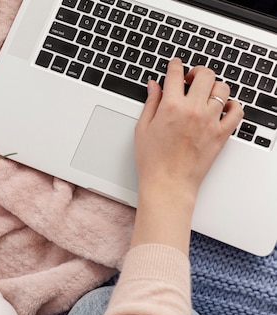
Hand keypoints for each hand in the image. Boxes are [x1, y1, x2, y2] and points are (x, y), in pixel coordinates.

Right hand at [131, 58, 242, 252]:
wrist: (168, 184)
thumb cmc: (153, 162)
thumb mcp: (142, 129)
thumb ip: (150, 103)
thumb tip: (154, 86)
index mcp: (170, 107)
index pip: (175, 74)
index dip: (174, 65)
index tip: (175, 65)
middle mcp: (193, 110)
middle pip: (205, 75)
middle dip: (197, 71)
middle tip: (192, 77)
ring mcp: (210, 121)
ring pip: (222, 89)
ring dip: (214, 87)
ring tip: (207, 93)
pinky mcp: (222, 134)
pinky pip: (237, 111)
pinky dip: (233, 105)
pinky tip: (223, 108)